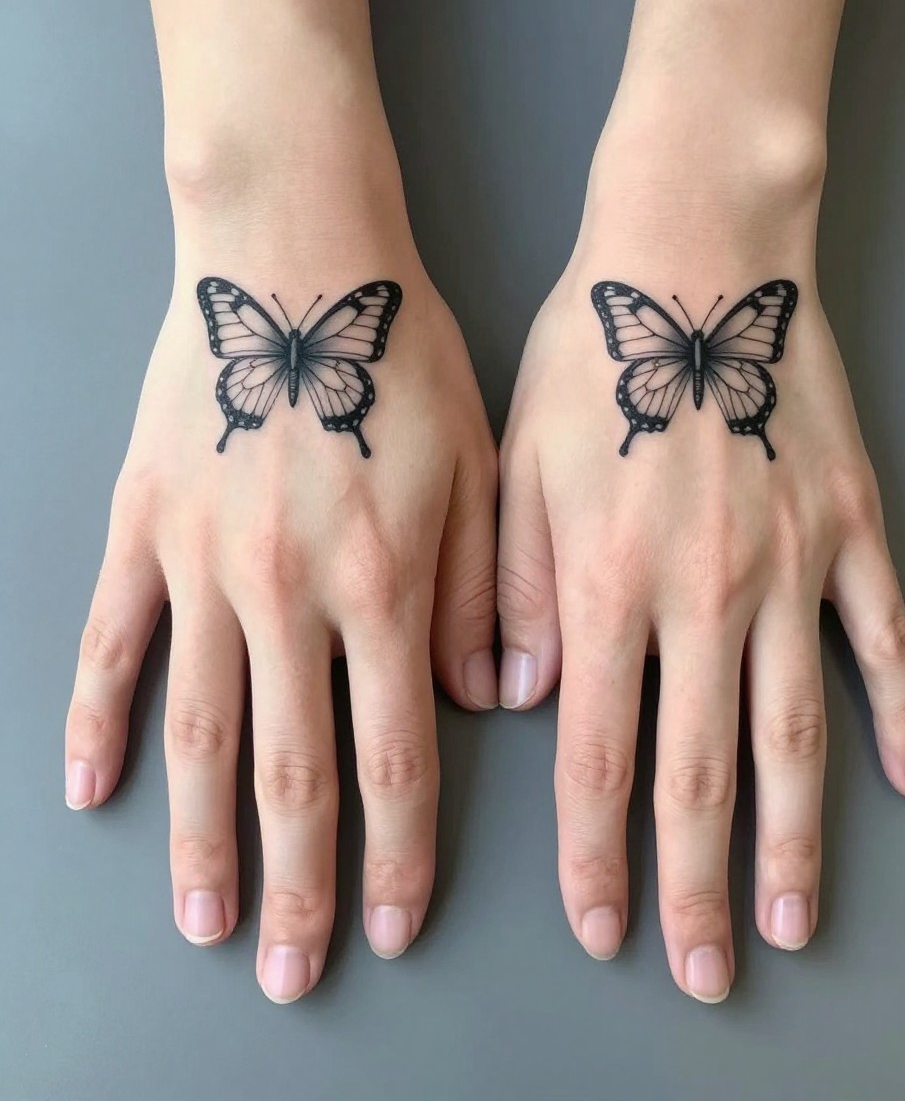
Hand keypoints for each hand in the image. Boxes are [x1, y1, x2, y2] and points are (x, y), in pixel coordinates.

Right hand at [64, 130, 497, 1002]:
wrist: (295, 254)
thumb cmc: (399, 353)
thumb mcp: (481, 462)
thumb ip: (490, 590)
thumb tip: (493, 703)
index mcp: (384, 580)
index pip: (394, 754)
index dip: (397, 851)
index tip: (393, 926)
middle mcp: (287, 590)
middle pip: (288, 770)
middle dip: (296, 883)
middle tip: (290, 970)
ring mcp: (200, 561)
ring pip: (197, 728)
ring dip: (199, 836)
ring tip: (200, 918)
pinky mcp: (141, 524)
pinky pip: (110, 640)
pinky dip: (97, 718)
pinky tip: (91, 788)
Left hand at [497, 131, 904, 1001]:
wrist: (695, 253)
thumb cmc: (592, 352)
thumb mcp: (518, 463)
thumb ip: (517, 589)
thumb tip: (519, 699)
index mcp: (610, 581)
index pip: (599, 754)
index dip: (597, 853)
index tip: (603, 927)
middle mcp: (707, 591)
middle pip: (701, 772)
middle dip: (698, 885)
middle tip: (709, 969)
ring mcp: (793, 562)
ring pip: (796, 732)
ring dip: (797, 837)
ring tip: (798, 917)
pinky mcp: (853, 524)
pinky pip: (886, 638)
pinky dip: (904, 714)